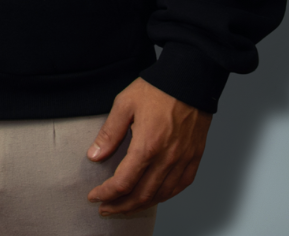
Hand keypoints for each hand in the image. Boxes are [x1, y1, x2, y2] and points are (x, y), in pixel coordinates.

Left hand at [87, 78, 211, 216]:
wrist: (189, 80)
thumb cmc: (157, 89)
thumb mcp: (125, 104)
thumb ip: (109, 133)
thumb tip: (94, 155)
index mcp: (147, 146)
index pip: (123, 183)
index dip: (106, 194)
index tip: (95, 196)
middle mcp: (166, 159)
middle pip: (141, 195)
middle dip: (120, 206)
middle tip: (106, 208)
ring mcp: (182, 161)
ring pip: (160, 195)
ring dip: (140, 205)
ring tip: (125, 205)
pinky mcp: (194, 158)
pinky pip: (179, 187)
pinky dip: (163, 196)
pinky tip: (153, 195)